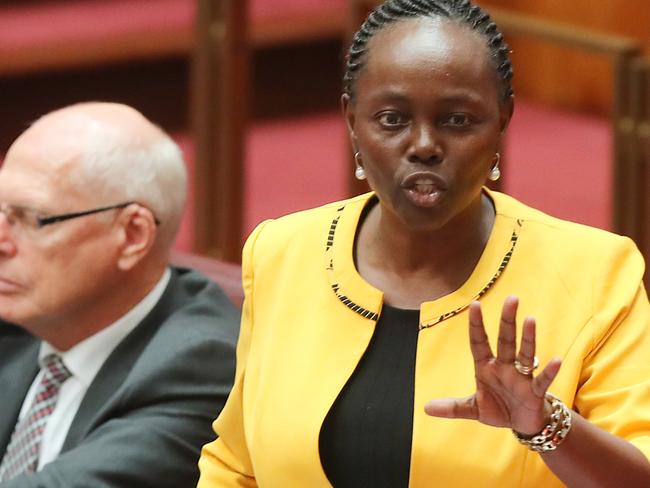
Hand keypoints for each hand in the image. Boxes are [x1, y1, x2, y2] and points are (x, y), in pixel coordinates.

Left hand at [424, 296, 561, 434]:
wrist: (523, 425)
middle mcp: (504, 367)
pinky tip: (556, 360)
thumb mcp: (473, 409)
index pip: (479, 342)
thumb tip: (425, 408)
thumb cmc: (499, 409)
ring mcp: (521, 377)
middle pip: (505, 340)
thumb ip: (452, 407)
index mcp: (486, 367)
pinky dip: (549, 371)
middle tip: (512, 298)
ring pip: (524, 353)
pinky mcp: (535, 392)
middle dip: (507, 320)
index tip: (474, 303)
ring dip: (527, 338)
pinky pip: (542, 380)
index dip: (476, 324)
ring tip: (530, 319)